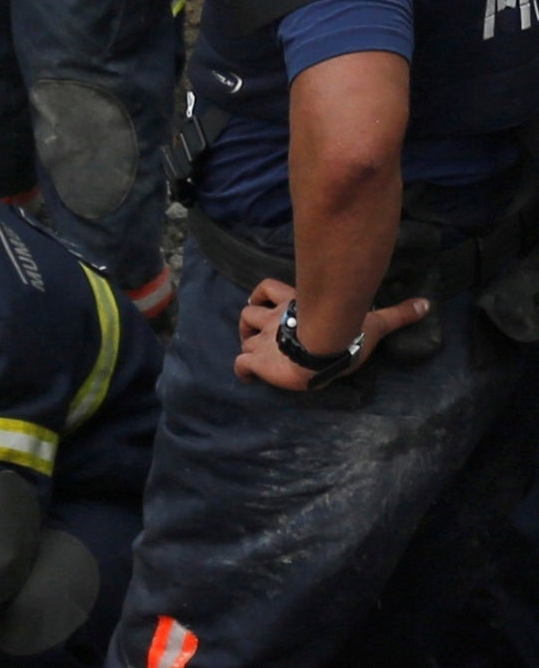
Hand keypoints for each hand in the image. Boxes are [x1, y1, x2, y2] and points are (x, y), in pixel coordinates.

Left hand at [232, 277, 430, 391]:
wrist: (323, 350)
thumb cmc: (346, 332)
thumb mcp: (374, 321)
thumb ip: (397, 314)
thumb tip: (427, 305)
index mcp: (295, 307)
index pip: (269, 290)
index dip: (264, 298)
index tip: (266, 306)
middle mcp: (274, 320)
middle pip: (248, 313)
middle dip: (249, 323)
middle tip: (257, 334)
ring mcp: (263, 341)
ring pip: (242, 336)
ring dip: (244, 343)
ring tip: (253, 352)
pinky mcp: (257, 362)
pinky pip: (240, 366)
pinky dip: (243, 371)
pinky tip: (249, 377)